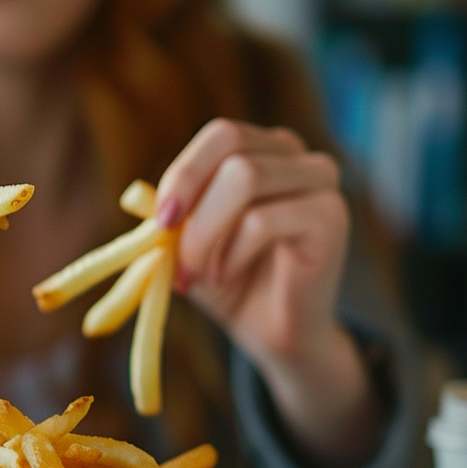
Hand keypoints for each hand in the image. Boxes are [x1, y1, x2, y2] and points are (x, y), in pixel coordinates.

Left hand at [155, 118, 383, 467]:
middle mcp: (297, 156)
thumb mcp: (187, 243)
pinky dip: (230, 253)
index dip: (184, 172)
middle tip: (168, 246)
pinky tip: (225, 276)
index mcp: (264, 150)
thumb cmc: (231, 282)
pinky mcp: (331, 217)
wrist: (274, 332)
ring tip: (197, 272)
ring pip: (246, 177)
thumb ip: (169, 216)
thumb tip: (136, 197)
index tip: (160, 220)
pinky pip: (263, 220)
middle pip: (232, 144)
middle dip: (190, 198)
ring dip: (205, 231)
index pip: (222, 134)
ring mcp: (320, 182)